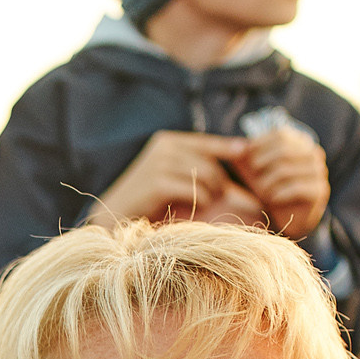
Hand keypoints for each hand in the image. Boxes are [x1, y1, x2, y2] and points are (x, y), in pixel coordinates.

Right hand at [90, 132, 269, 229]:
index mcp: (166, 141)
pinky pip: (197, 192)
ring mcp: (160, 164)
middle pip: (211, 163)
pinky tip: (192, 210)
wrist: (114, 217)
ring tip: (201, 205)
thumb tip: (240, 157)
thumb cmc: (148, 200)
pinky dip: (200, 203)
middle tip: (215, 198)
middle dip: (219, 183)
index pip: (206, 142)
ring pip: (207, 177)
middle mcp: (164, 148)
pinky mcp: (159, 183)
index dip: (227, 146)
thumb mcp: (171, 176)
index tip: (245, 150)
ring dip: (210, 195)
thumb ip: (198, 167)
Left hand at [240, 127, 330, 238]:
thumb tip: (238, 146)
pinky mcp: (319, 191)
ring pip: (287, 170)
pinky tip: (272, 199)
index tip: (245, 155)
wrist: (285, 217)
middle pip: (284, 150)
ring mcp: (319, 172)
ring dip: (268, 182)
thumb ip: (245, 155)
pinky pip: (296, 188)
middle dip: (263, 161)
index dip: (260, 144)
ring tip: (261, 191)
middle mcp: (314, 153)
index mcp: (301, 142)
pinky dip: (279, 194)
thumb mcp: (253, 169)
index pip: (281, 135)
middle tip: (253, 175)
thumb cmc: (269, 188)